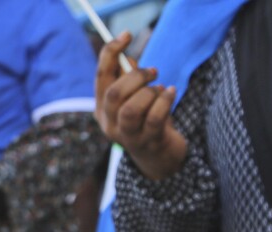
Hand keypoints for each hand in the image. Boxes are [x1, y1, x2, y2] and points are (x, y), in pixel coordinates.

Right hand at [95, 32, 187, 180]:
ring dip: (149, 92)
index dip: (110, 53)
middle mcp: (109, 124)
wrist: (159, 156)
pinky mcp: (147, 142)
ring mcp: (127, 136)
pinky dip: (165, 100)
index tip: (125, 35)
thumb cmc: (147, 119)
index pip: (100, 77)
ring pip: (131, 108)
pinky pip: (155, 118)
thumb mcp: (134, 97)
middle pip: (114, 93)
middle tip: (154, 71)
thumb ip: (127, 77)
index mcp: (101, 108)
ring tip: (160, 90)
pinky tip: (171, 92)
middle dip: (137, 76)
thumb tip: (124, 55)